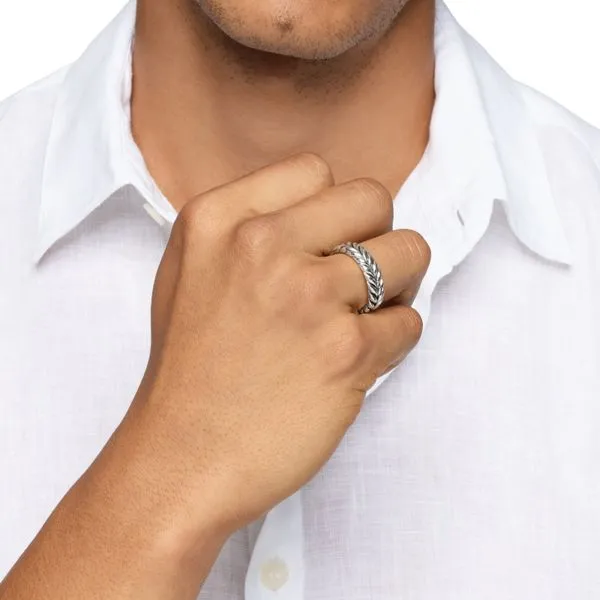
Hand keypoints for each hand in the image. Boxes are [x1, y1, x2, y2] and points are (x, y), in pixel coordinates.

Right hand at [129, 152, 429, 535]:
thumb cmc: (191, 373)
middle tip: (357, 280)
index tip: (326, 244)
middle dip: (375, 237)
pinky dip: (395, 341)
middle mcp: (261, 245)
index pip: (316, 170)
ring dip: (398, 287)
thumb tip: (328, 212)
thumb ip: (249, 227)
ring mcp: (306, 295)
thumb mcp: (191, 272)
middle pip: (372, 198)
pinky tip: (357, 361)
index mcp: (218, 219)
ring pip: (409, 253)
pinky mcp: (346, 350)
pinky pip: (410, 321)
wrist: (182, 459)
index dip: (331, 210)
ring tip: (362, 319)